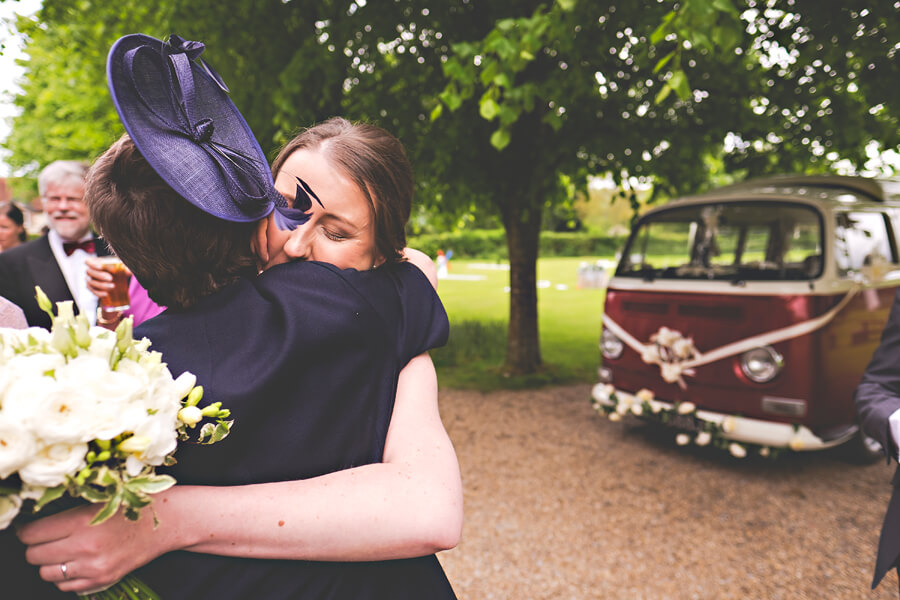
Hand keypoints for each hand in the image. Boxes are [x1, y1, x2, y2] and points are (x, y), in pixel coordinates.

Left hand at [17, 502, 172, 594]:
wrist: (166, 522)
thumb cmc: (133, 504)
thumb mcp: (98, 501)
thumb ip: (66, 513)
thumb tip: (34, 524)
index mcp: (81, 522)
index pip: (32, 534)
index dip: (28, 530)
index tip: (32, 528)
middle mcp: (85, 547)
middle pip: (34, 555)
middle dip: (36, 547)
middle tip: (47, 539)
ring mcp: (93, 567)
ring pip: (47, 573)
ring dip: (50, 563)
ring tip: (63, 551)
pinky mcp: (102, 580)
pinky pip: (65, 587)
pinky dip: (65, 576)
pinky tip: (77, 563)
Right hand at [85, 257, 131, 299]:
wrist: (119, 281)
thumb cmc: (119, 270)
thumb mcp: (122, 267)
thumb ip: (124, 267)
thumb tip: (128, 271)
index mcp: (96, 263)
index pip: (88, 261)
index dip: (92, 264)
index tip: (101, 266)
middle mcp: (90, 271)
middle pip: (89, 272)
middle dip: (99, 275)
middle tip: (111, 278)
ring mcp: (90, 280)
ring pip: (91, 282)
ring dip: (101, 285)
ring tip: (113, 286)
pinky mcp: (93, 289)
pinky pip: (93, 291)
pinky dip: (99, 293)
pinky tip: (106, 294)